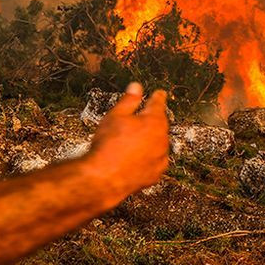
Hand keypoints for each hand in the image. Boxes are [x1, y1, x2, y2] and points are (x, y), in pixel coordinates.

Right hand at [85, 82, 170, 196]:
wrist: (103, 177)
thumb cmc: (108, 147)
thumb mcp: (115, 115)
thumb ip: (129, 100)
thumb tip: (136, 87)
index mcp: (154, 121)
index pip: (158, 103)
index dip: (158, 97)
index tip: (160, 93)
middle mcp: (161, 139)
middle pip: (160, 124)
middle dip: (152, 119)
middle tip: (142, 118)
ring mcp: (160, 157)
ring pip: (159, 143)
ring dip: (151, 139)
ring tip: (134, 140)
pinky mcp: (155, 174)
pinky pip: (156, 161)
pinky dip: (150, 157)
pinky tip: (138, 156)